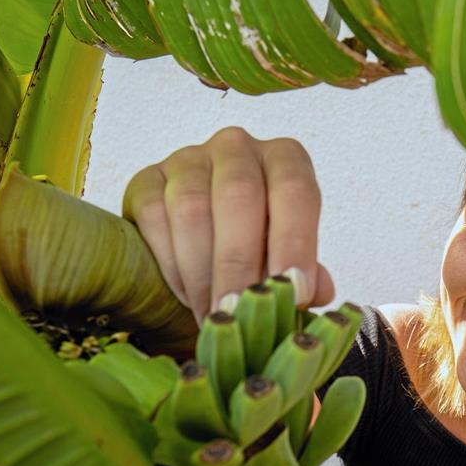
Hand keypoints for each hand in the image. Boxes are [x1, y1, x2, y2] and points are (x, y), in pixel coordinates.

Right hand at [122, 126, 335, 324]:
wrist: (197, 253)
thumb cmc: (255, 252)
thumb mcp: (285, 260)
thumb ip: (305, 273)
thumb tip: (318, 289)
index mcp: (285, 159)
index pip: (295, 191)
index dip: (295, 243)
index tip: (293, 293)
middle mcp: (238, 148)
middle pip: (239, 197)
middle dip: (239, 264)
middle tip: (238, 314)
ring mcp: (188, 159)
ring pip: (192, 208)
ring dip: (201, 272)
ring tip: (213, 317)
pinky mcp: (147, 178)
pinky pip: (154, 215)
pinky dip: (170, 263)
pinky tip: (186, 296)